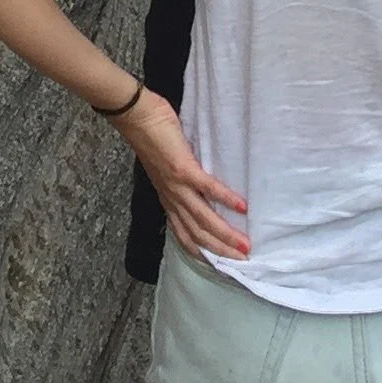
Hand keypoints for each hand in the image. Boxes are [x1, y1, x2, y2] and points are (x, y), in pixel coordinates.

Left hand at [114, 87, 248, 260]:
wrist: (136, 118)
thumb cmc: (152, 137)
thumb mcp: (163, 169)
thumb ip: (178, 181)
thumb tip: (197, 187)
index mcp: (168, 199)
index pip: (184, 235)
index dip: (201, 253)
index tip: (220, 264)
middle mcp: (172, 198)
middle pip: (197, 234)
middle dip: (220, 251)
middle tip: (242, 262)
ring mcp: (177, 186)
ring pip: (202, 219)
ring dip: (225, 235)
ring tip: (244, 245)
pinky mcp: (183, 169)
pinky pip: (208, 188)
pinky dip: (226, 199)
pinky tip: (242, 207)